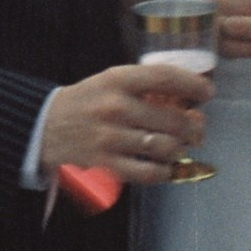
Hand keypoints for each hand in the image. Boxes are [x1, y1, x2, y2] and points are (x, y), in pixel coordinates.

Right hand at [39, 59, 209, 188]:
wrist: (44, 126)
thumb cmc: (85, 101)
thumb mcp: (110, 80)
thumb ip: (144, 84)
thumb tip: (189, 96)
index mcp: (117, 80)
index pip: (165, 77)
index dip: (193, 84)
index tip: (207, 91)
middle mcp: (115, 107)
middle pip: (172, 118)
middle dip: (194, 126)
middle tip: (197, 128)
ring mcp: (110, 137)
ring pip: (164, 147)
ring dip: (180, 148)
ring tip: (181, 146)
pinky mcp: (106, 164)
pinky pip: (148, 173)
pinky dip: (164, 172)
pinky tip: (166, 166)